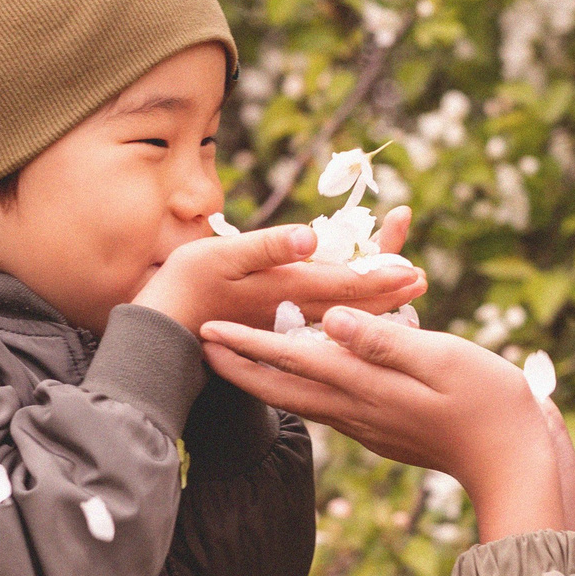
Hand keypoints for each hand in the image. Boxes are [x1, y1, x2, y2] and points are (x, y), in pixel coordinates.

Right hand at [135, 208, 423, 333]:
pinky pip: (315, 326)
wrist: (154, 339)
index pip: (347, 283)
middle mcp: (292, 313)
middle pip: (350, 301)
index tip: (415, 270)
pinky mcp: (268, 333)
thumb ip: (268, 247)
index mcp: (287, 290)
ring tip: (398, 296)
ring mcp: (282, 326)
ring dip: (368, 304)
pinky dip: (338, 318)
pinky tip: (349, 319)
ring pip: (336, 315)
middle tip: (420, 279)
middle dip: (386, 288)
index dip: (382, 275)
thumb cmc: (181, 289)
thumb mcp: (220, 257)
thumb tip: (312, 236)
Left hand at [198, 305, 574, 540]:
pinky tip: (303, 379)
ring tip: (238, 361)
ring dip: (266, 378)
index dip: (248, 343)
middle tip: (200, 345)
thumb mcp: (442, 359)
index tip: (207, 329)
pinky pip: (332, 405)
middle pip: (285, 387)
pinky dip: (305, 387)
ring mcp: (370, 425)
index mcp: (368, 387)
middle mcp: (359, 410)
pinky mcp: (385, 432)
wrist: (514, 462)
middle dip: (240, 365)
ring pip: (305, 399)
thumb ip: (384, 340)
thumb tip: (331, 320)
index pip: (294, 360)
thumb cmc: (489, 403)